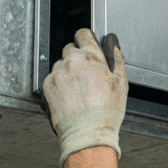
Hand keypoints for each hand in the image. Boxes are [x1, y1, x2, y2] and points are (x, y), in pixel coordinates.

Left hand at [42, 29, 127, 167]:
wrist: (87, 133)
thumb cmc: (106, 111)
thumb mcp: (120, 82)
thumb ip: (116, 58)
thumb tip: (112, 43)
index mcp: (91, 57)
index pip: (82, 34)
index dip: (86, 40)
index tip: (87, 46)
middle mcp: (71, 61)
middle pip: (70, 49)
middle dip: (77, 58)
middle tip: (86, 75)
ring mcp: (57, 73)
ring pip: (60, 64)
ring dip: (67, 71)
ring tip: (77, 90)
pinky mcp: (47, 86)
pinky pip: (52, 78)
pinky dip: (58, 84)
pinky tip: (69, 97)